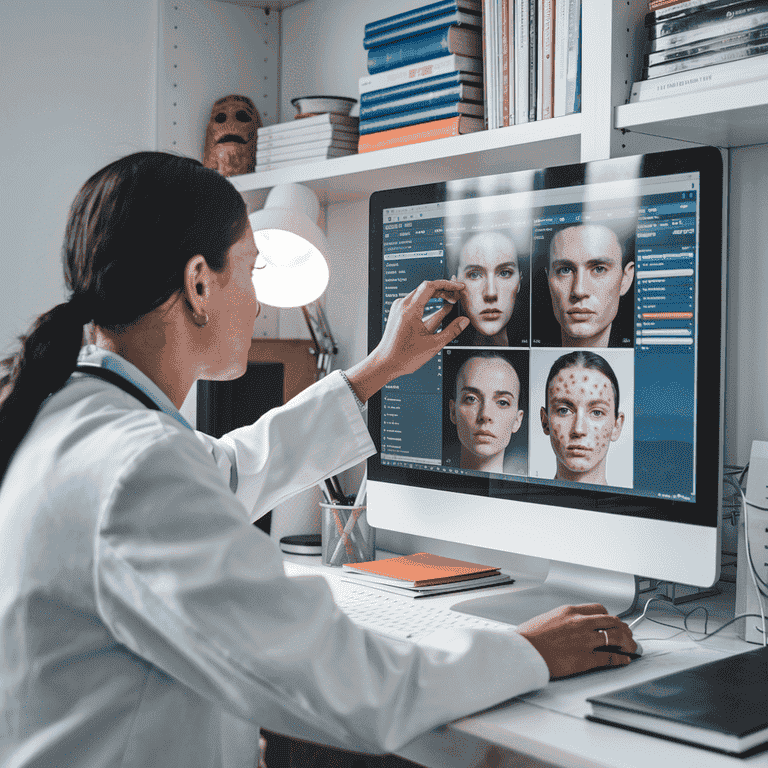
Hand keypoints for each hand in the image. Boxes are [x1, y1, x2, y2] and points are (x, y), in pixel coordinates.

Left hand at [376, 279, 467, 378]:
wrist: (385, 363)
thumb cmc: (403, 356)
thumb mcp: (433, 345)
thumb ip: (451, 331)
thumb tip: (463, 321)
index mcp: (410, 310)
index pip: (430, 286)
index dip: (448, 284)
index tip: (458, 287)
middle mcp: (402, 305)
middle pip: (426, 288)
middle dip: (444, 290)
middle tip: (457, 296)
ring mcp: (399, 308)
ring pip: (421, 294)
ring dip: (437, 297)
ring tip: (451, 302)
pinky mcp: (399, 313)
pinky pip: (415, 302)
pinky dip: (428, 304)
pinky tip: (439, 310)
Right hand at [516, 604, 636, 678]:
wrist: (524, 651)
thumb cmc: (529, 637)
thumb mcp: (547, 618)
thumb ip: (563, 620)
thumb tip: (570, 626)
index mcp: (570, 611)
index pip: (599, 609)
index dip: (609, 616)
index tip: (612, 622)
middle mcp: (580, 623)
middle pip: (612, 621)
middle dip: (623, 629)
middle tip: (628, 635)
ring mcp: (584, 640)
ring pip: (616, 637)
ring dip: (627, 643)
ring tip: (632, 648)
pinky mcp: (586, 658)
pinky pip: (610, 657)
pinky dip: (621, 659)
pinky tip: (625, 660)